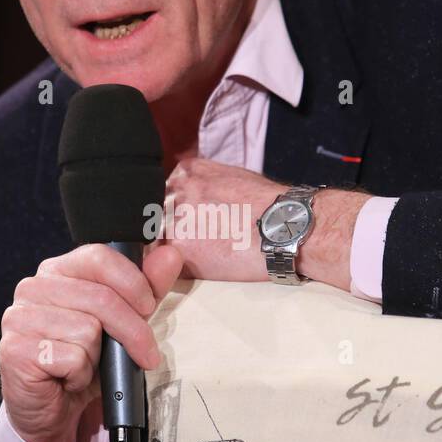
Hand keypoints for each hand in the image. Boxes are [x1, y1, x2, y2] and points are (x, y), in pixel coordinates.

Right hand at [0, 241, 182, 441]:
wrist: (54, 409)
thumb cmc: (85, 361)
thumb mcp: (123, 323)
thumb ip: (146, 287)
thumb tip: (170, 254)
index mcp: (57, 271)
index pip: (99, 258)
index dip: (133, 282)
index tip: (149, 307)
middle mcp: (32, 288)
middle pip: (100, 298)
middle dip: (133, 331)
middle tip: (145, 354)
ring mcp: (19, 318)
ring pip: (87, 330)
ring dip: (98, 358)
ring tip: (88, 366)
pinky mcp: (14, 350)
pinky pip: (72, 358)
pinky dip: (80, 375)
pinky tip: (69, 379)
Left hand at [163, 156, 370, 289]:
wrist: (287, 227)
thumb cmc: (270, 205)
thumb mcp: (233, 177)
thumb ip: (205, 183)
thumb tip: (196, 197)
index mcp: (188, 171)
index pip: (161, 194)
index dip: (174, 214)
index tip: (191, 225)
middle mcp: (175, 189)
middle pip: (154, 216)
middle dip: (169, 231)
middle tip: (198, 244)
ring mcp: (173, 217)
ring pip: (155, 240)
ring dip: (169, 252)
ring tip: (202, 256)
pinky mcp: (179, 247)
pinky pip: (163, 264)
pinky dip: (176, 271)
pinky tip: (202, 268)